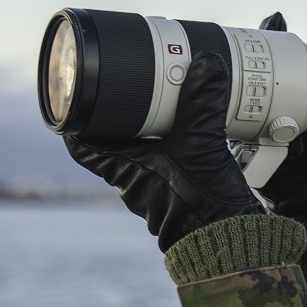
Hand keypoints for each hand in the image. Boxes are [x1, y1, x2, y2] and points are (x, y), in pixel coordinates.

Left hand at [65, 52, 264, 251]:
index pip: (83, 140)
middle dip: (125, 111)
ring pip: (147, 148)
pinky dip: (181, 139)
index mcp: (123, 167)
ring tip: (173, 98)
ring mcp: (160, 185)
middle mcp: (135, 177)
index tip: (78, 91)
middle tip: (135, 82)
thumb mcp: (200, 143)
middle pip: (116, 138)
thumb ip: (203, 103)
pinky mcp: (185, 188)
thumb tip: (206, 64)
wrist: (229, 241)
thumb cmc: (201, 205)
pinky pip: (173, 157)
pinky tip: (201, 126)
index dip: (77, 115)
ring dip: (156, 125)